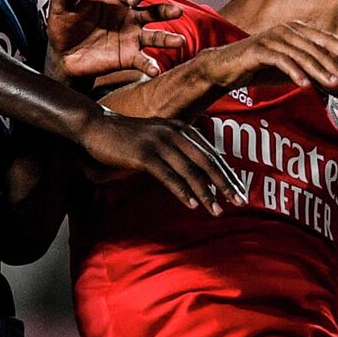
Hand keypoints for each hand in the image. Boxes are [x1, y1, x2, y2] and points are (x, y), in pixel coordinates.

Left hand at [45, 0, 186, 80]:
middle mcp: (128, 19)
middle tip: (177, 11)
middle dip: (164, 11)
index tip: (133, 0)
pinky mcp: (127, 58)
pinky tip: (154, 70)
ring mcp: (130, 39)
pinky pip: (142, 61)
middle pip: (152, 12)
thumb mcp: (61, 7)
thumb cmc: (63, 27)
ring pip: (154, 37)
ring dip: (167, 39)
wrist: (62, 55)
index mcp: (115, 2)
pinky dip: (150, 65)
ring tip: (179, 41)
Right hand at [75, 112, 244, 214]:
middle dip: (226, 184)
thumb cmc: (127, 137)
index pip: (212, 154)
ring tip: (218, 210)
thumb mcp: (158, 138)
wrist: (96, 125)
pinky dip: (182, 191)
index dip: (228, 174)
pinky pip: (169, 175)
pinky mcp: (144, 154)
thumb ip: (177, 150)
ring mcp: (159, 142)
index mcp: (182, 129)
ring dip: (207, 193)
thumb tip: (197, 171)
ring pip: (191, 171)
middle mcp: (175, 133)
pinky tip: (193, 204)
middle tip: (241, 202)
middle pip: (208, 161)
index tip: (241, 192)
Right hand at [198, 21, 337, 94]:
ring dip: (320, 71)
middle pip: (318, 46)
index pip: (326, 39)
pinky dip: (295, 73)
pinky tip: (305, 85)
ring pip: (302, 54)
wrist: (227, 69)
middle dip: (337, 63)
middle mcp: (287, 30)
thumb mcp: (292, 70)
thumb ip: (312, 71)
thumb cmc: (262, 68)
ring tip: (334, 84)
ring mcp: (272, 37)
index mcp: (298, 31)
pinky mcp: (259, 49)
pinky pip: (281, 60)